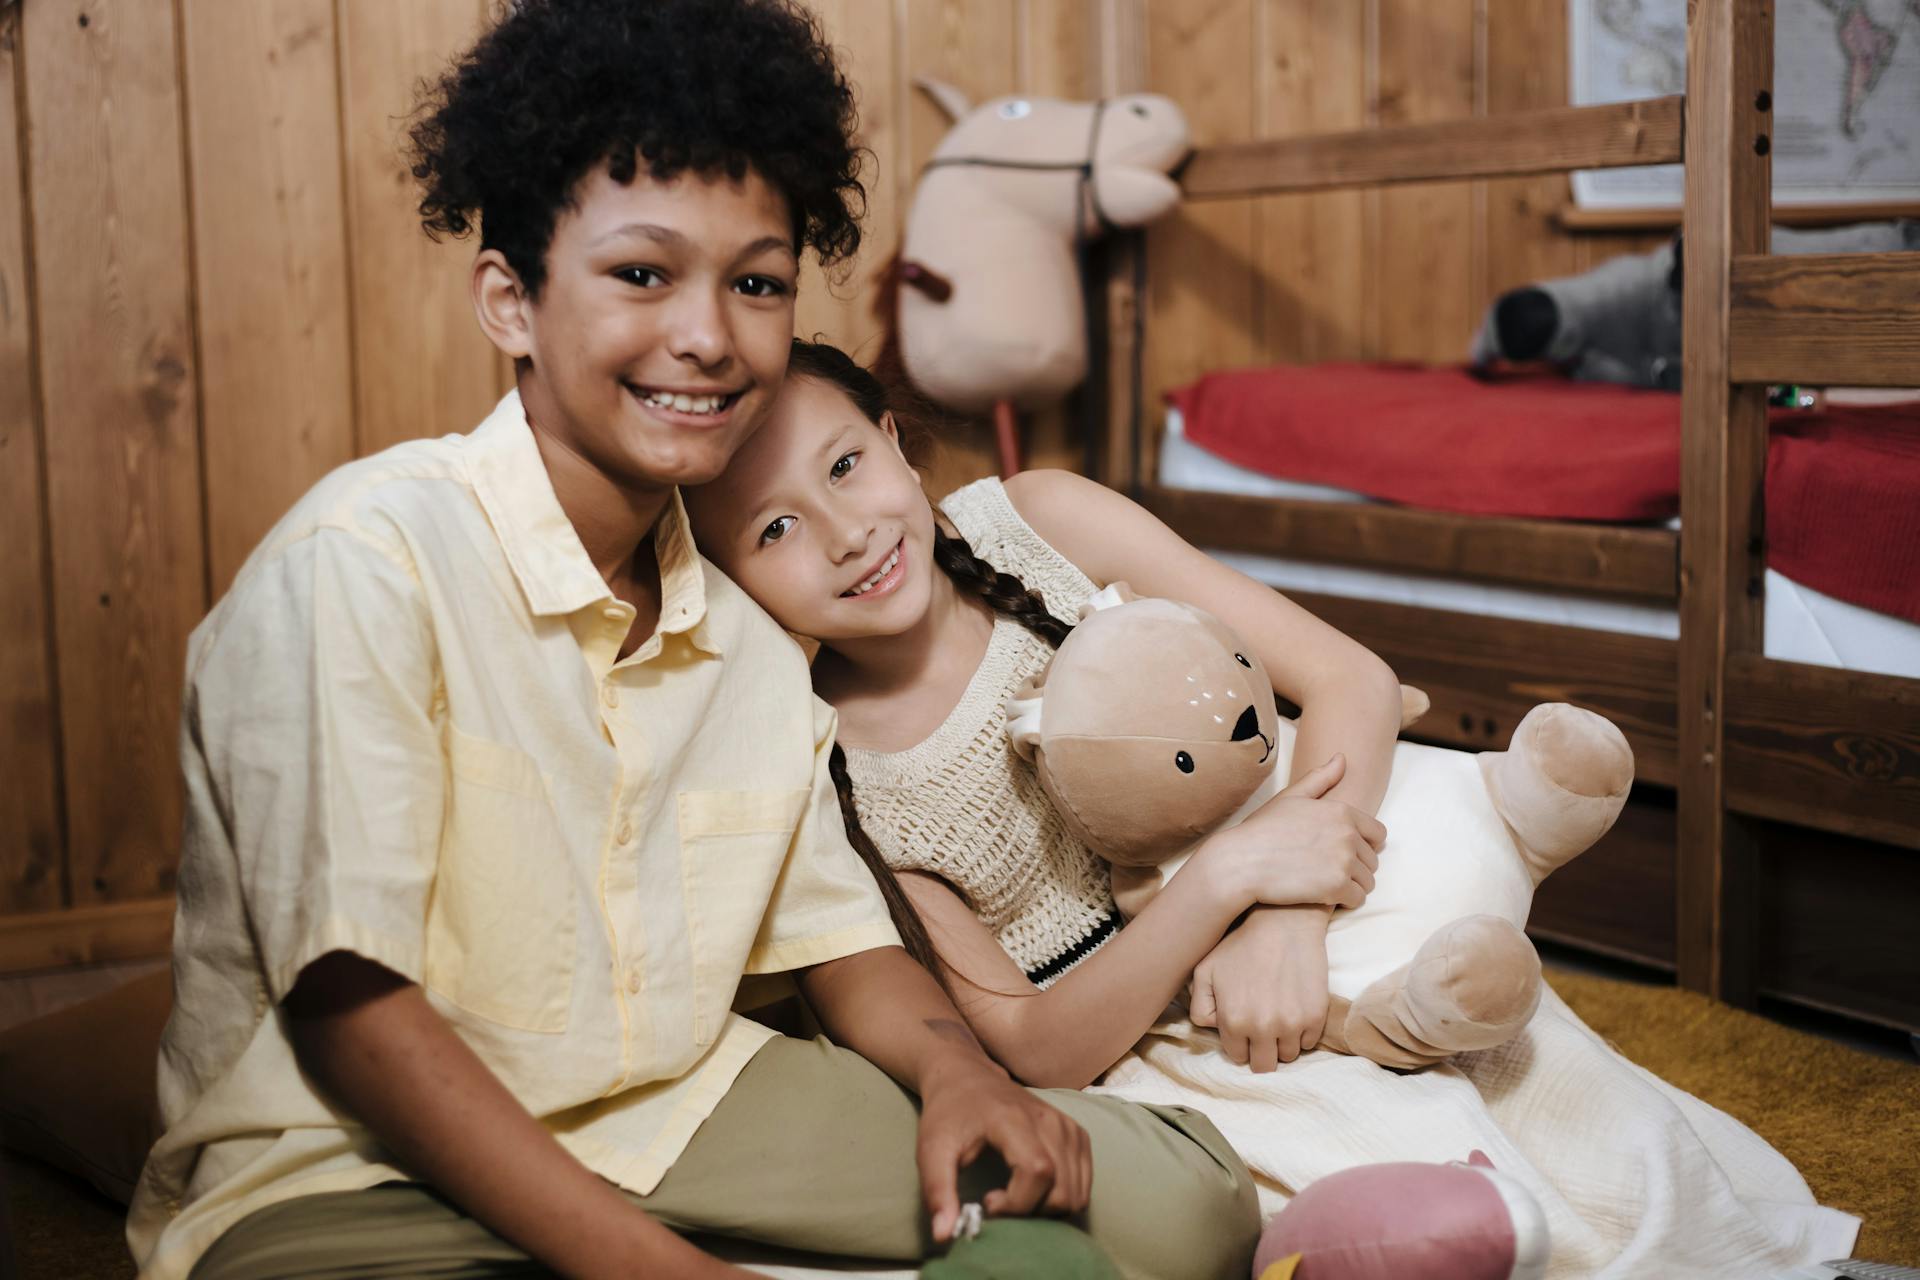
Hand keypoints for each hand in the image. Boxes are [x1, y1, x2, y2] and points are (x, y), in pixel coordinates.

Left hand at [915, 1050, 1092, 1241]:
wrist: (967, 1076)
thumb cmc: (948, 1113)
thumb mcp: (931, 1150)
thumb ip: (937, 1192)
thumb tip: (943, 1237)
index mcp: (1015, 1119)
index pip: (1038, 1173)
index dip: (1016, 1204)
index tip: (987, 1202)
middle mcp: (1050, 1120)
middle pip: (1063, 1191)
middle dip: (1032, 1214)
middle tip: (1001, 1203)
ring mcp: (1068, 1126)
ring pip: (1077, 1194)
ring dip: (1047, 1210)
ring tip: (1015, 1196)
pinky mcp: (1077, 1134)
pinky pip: (1083, 1184)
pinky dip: (1062, 1198)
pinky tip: (1033, 1190)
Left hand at [1189, 908, 1331, 1071]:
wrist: (1284, 922)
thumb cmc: (1241, 943)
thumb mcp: (1205, 970)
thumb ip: (1199, 1005)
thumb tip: (1211, 1028)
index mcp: (1234, 1021)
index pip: (1237, 1056)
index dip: (1239, 1042)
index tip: (1243, 1027)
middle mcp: (1263, 1029)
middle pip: (1264, 1065)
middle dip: (1260, 1050)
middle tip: (1261, 1029)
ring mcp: (1293, 1024)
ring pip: (1288, 1056)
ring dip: (1282, 1042)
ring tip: (1278, 1016)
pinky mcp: (1316, 1016)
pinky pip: (1309, 1042)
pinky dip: (1302, 1032)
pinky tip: (1294, 1009)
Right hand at [1203, 755, 1384, 910]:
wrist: (1241, 862)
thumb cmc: (1262, 830)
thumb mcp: (1291, 798)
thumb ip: (1321, 778)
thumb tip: (1342, 758)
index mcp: (1342, 812)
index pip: (1378, 833)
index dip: (1364, 846)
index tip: (1343, 853)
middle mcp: (1348, 835)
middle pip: (1372, 860)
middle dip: (1355, 868)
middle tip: (1326, 872)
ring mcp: (1344, 861)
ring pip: (1367, 881)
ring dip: (1351, 886)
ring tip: (1325, 884)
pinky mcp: (1337, 887)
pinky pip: (1357, 899)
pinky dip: (1345, 901)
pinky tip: (1324, 896)